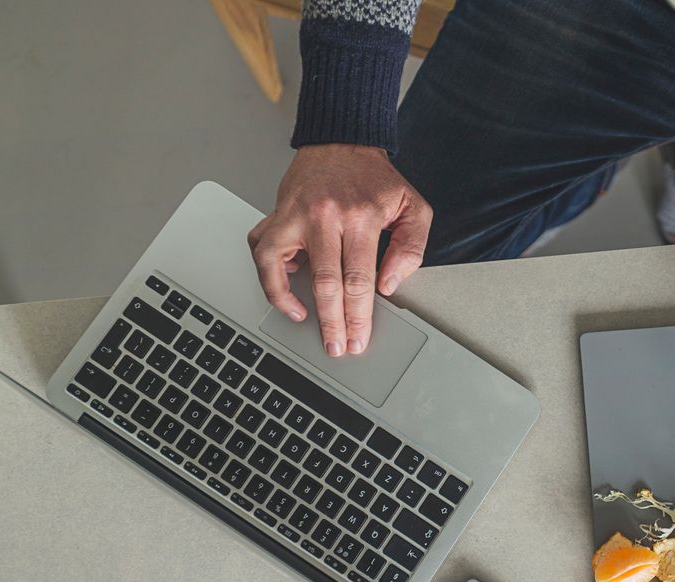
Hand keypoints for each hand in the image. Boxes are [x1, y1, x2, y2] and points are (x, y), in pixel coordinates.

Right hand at [248, 144, 431, 356]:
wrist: (342, 141)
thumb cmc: (375, 178)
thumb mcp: (412, 206)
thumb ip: (411, 247)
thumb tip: (389, 284)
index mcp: (362, 216)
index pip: (360, 278)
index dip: (359, 315)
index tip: (359, 338)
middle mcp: (326, 216)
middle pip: (327, 281)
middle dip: (333, 322)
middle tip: (338, 347)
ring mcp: (296, 214)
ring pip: (283, 267)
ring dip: (291, 302)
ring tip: (306, 324)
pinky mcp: (277, 213)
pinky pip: (262, 251)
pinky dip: (270, 277)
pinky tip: (286, 295)